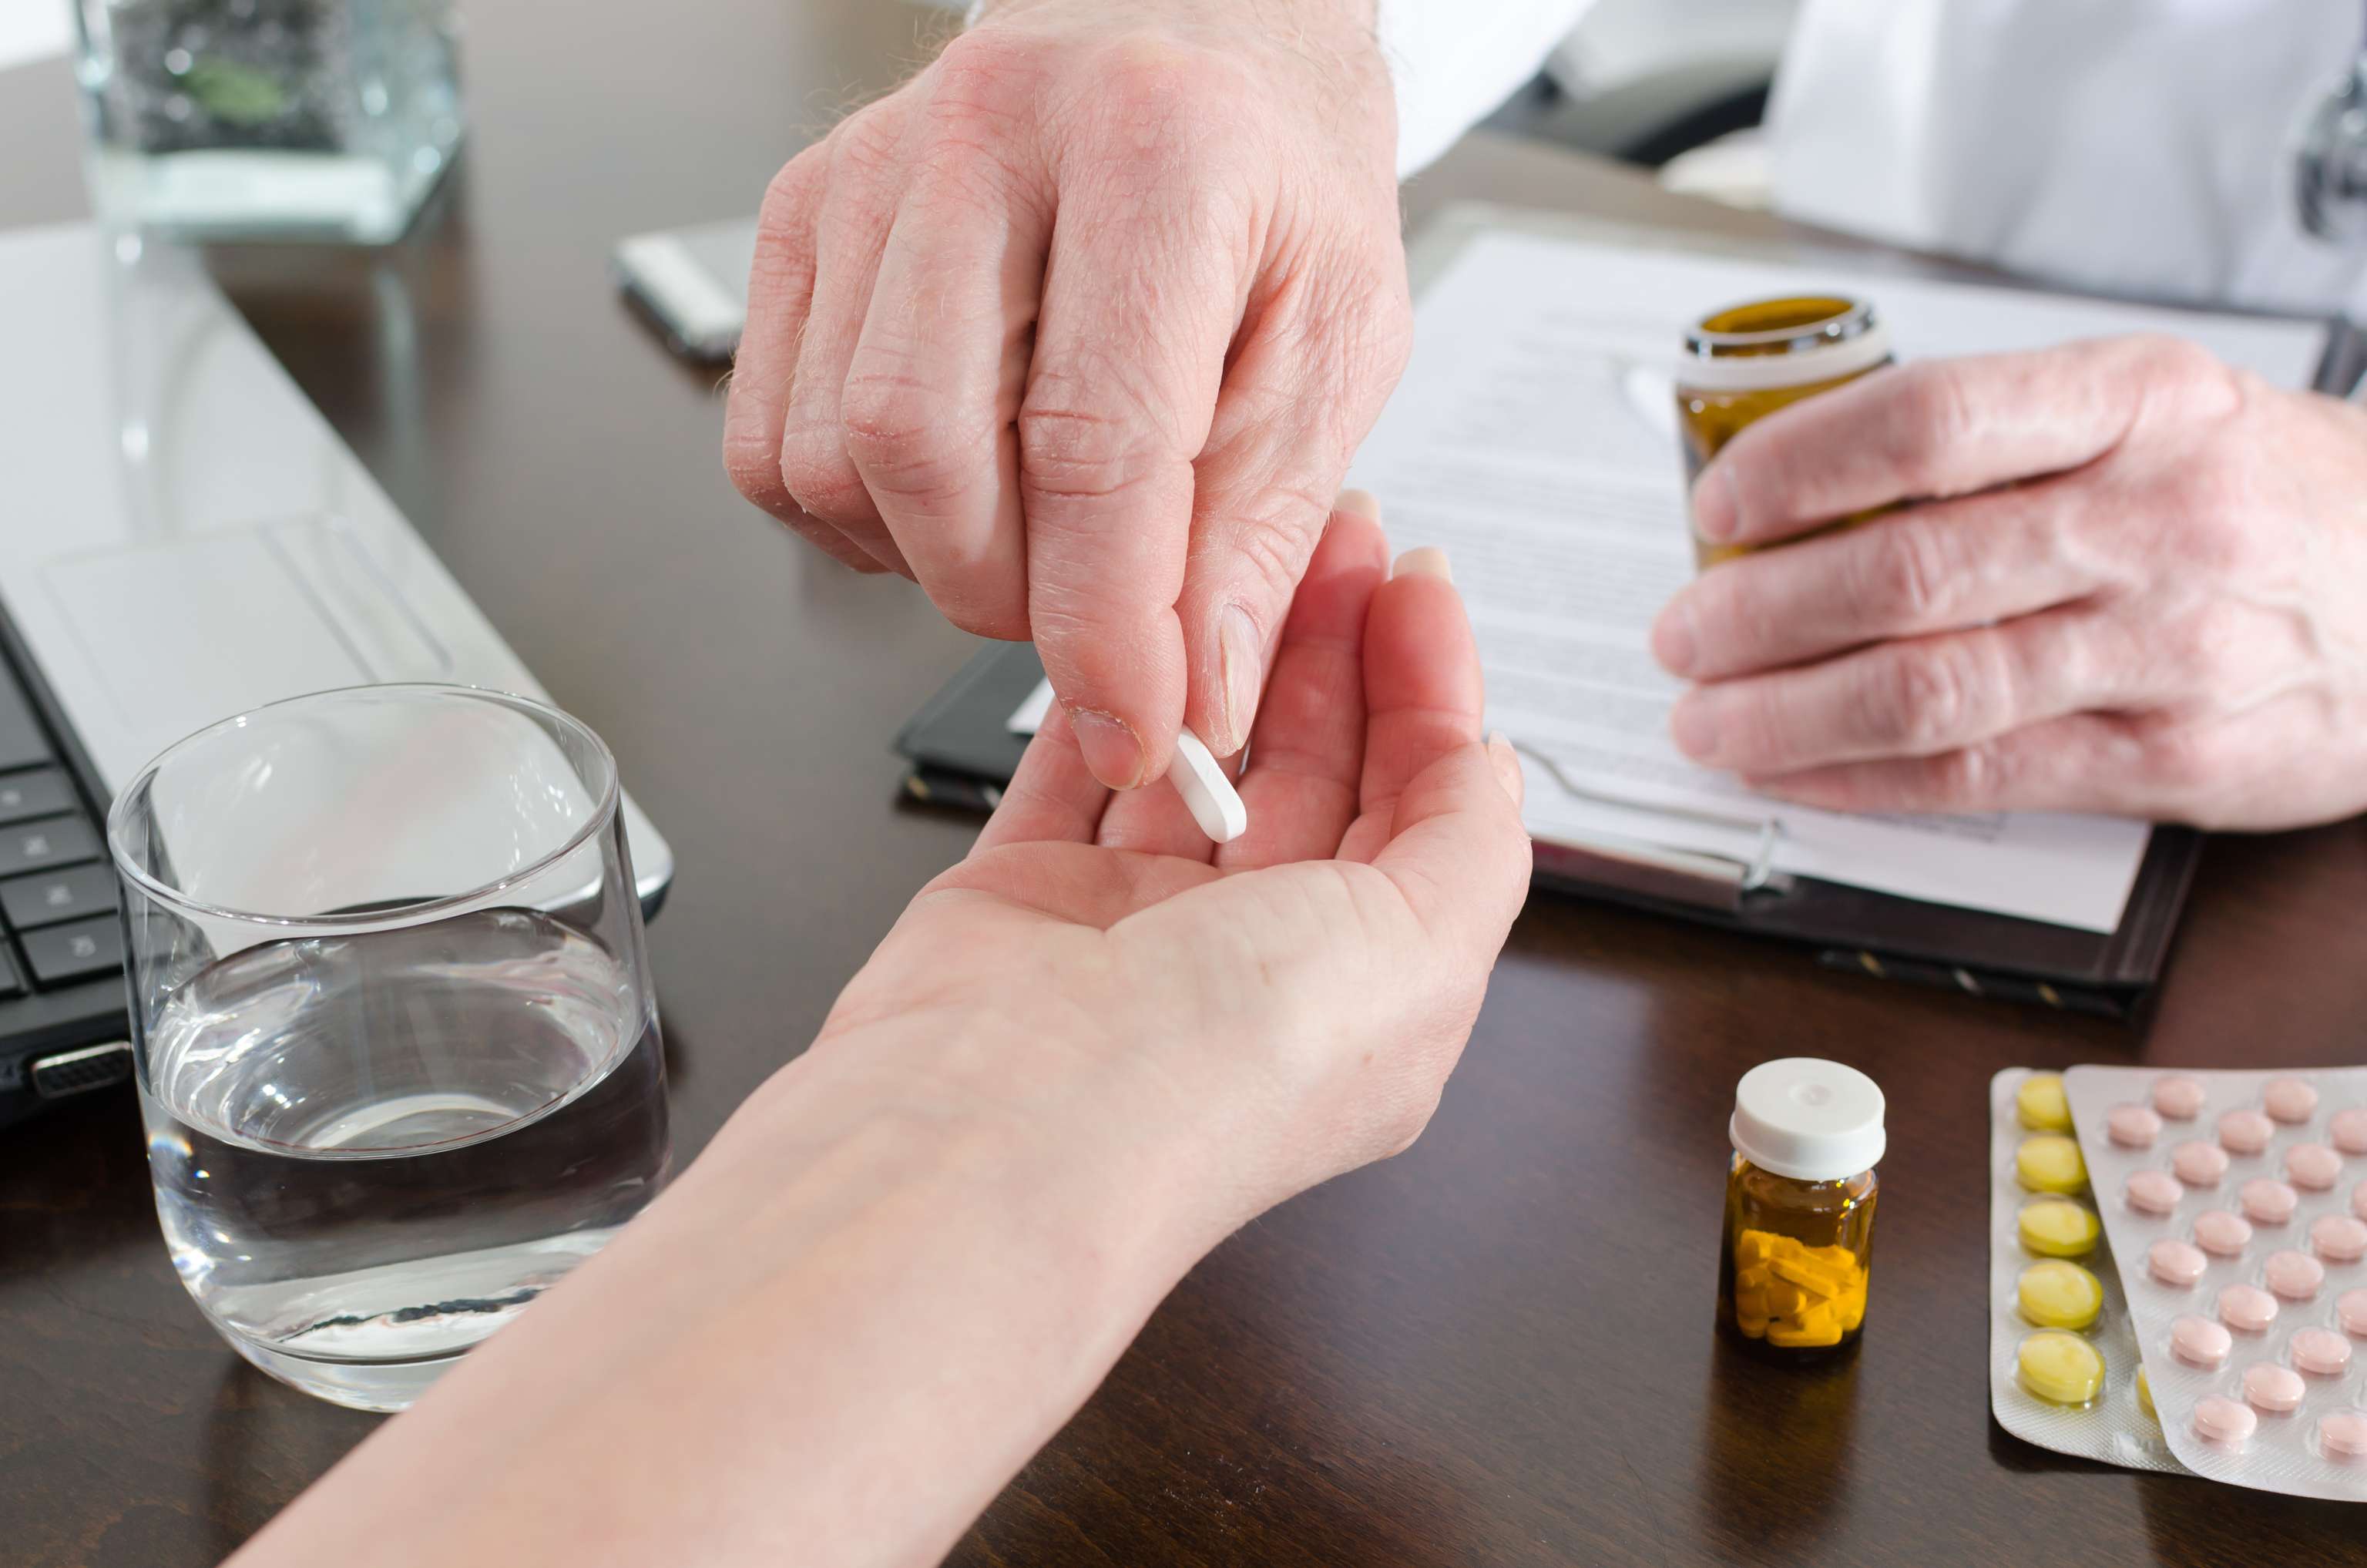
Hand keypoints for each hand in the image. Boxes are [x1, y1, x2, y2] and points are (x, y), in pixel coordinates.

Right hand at [721, 0, 1408, 792]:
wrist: (1201, 29)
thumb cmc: (1274, 168)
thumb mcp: (1336, 341)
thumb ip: (1260, 529)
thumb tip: (1194, 692)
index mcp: (1156, 150)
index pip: (1093, 442)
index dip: (1107, 624)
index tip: (1139, 723)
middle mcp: (986, 139)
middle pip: (919, 450)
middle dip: (1005, 594)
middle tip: (1094, 614)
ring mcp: (869, 172)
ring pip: (827, 458)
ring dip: (929, 556)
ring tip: (1035, 526)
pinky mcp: (800, 217)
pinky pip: (767, 438)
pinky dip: (852, 514)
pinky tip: (951, 485)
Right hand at [813, 496, 1531, 1223]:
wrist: (998, 1134)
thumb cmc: (1207, 1078)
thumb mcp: (1420, 952)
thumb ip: (1471, 845)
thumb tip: (1487, 760)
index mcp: (1370, 997)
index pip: (1422, 812)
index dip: (1430, 692)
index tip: (1419, 586)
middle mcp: (1257, 965)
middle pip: (1317, 769)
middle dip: (1336, 645)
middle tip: (1336, 536)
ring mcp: (1136, 932)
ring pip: (1202, 756)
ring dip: (1228, 653)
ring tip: (1238, 550)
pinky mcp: (1026, 899)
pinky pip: (1075, 767)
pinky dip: (1108, 696)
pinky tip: (1138, 624)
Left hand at [1648, 336, 2366, 828]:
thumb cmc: (2254, 490)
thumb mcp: (2148, 411)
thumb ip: (1995, 444)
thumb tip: (1797, 491)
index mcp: (2138, 401)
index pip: (1928, 421)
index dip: (1797, 466)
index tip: (1717, 505)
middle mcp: (2156, 519)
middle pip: (1907, 570)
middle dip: (1759, 613)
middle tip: (1682, 633)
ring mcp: (2167, 647)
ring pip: (1930, 689)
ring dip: (1787, 711)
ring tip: (1709, 716)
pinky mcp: (2171, 759)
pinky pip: (1981, 777)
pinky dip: (1861, 779)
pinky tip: (1795, 772)